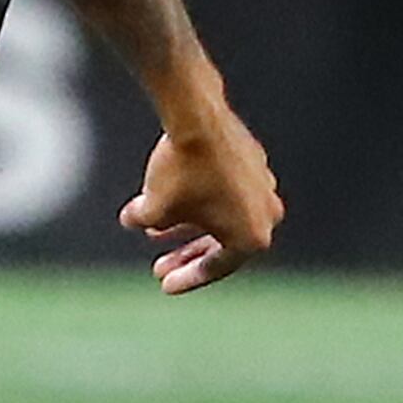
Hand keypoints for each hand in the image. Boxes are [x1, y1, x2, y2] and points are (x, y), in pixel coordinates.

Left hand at [120, 103, 280, 293]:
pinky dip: (199, 200)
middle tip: (159, 268)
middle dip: (186, 256)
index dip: (185, 278)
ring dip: (189, 227)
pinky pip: (226, 191)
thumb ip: (144, 223)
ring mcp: (264, 186)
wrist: (197, 119)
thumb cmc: (179, 172)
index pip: (215, 267)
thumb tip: (135, 220)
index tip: (162, 284)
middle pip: (221, 244)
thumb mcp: (153, 209)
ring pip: (222, 216)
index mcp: (252, 237)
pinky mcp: (254, 162)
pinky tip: (169, 201)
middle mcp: (266, 215)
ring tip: (155, 233)